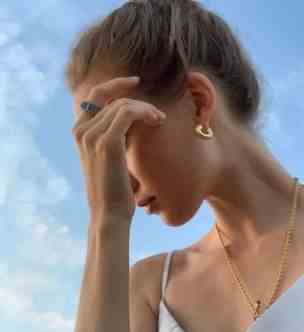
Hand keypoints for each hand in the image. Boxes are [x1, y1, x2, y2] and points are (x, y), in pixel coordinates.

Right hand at [71, 76, 165, 222]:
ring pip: (122, 104)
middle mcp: (81, 130)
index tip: (136, 81)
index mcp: (80, 133)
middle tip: (157, 114)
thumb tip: (132, 122)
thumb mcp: (112, 159)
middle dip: (137, 100)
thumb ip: (116, 137)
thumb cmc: (114, 190)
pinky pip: (127, 113)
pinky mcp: (107, 142)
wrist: (109, 214)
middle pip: (111, 98)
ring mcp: (91, 135)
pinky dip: (145, 112)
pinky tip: (157, 121)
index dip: (116, 84)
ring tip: (160, 120)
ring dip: (146, 108)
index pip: (95, 95)